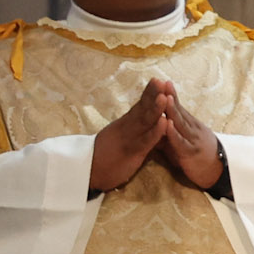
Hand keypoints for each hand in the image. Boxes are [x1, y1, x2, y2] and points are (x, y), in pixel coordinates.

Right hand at [90, 80, 169, 194]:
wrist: (87, 173)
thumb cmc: (106, 157)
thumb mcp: (121, 139)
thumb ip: (134, 130)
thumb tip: (147, 122)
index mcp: (125, 124)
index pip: (138, 106)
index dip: (148, 93)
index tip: (157, 80)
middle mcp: (126, 128)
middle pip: (141, 108)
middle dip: (152, 94)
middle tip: (161, 80)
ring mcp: (128, 139)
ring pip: (144, 121)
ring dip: (155, 108)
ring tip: (165, 96)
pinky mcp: (131, 152)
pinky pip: (145, 140)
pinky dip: (155, 131)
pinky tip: (164, 122)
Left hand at [156, 82, 225, 190]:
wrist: (218, 172)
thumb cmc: (198, 157)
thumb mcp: (184, 141)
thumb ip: (171, 133)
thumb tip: (156, 125)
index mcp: (190, 125)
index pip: (179, 108)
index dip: (171, 95)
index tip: (163, 82)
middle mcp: (192, 129)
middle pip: (180, 111)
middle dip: (171, 97)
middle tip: (162, 83)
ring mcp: (192, 140)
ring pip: (181, 123)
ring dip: (172, 110)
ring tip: (165, 98)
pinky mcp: (190, 153)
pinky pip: (180, 141)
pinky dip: (173, 133)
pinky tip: (167, 124)